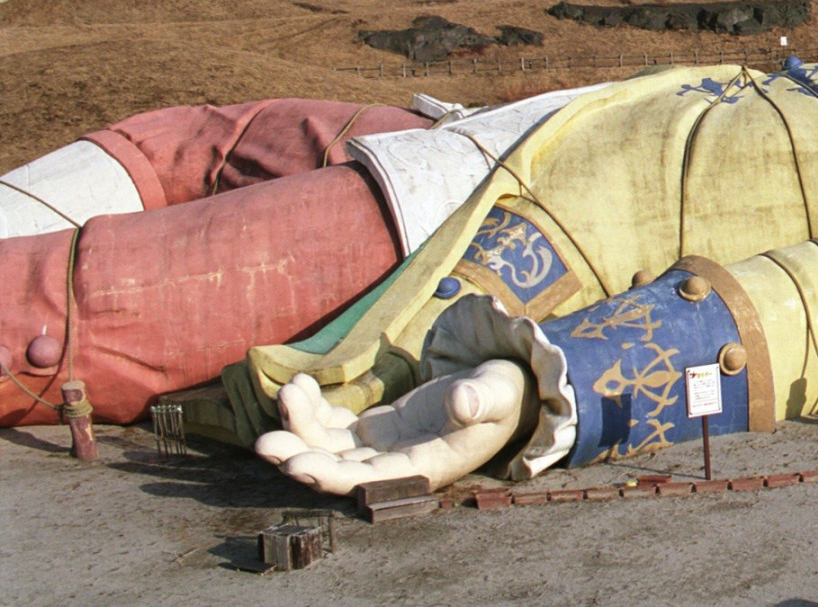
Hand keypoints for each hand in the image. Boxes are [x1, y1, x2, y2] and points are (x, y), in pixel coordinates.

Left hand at [254, 360, 535, 495]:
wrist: (506, 388)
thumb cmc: (506, 394)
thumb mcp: (500, 393)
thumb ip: (481, 399)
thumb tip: (461, 401)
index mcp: (426, 467)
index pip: (369, 479)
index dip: (330, 474)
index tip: (294, 462)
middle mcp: (397, 464)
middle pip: (338, 468)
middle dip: (300, 455)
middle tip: (263, 442)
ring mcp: (383, 447)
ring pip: (330, 446)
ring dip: (301, 426)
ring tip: (287, 392)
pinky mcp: (377, 428)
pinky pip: (335, 426)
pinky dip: (313, 410)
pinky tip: (300, 384)